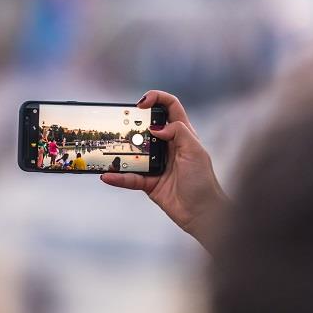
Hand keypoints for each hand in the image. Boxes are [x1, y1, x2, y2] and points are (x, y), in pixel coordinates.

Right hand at [101, 91, 226, 252]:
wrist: (202, 213)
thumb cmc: (203, 181)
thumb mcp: (195, 151)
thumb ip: (179, 132)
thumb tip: (156, 127)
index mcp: (182, 134)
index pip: (170, 107)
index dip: (156, 98)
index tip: (141, 103)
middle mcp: (168, 146)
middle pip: (147, 126)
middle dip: (133, 122)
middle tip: (122, 124)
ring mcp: (156, 164)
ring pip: (134, 152)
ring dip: (121, 151)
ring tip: (109, 147)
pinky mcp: (149, 182)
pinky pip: (129, 177)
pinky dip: (118, 177)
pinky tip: (108, 176)